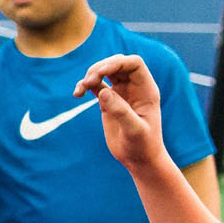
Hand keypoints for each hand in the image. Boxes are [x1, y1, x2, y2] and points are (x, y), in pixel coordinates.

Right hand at [78, 54, 164, 170]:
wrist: (139, 159)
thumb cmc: (143, 145)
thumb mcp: (134, 130)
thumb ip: (120, 111)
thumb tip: (103, 91)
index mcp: (146, 90)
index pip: (133, 64)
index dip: (117, 63)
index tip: (100, 72)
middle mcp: (134, 88)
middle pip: (117, 63)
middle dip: (100, 67)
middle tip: (89, 81)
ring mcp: (121, 93)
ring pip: (104, 72)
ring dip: (90, 75)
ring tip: (80, 89)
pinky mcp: (109, 101)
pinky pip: (95, 86)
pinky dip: (84, 86)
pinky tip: (77, 94)